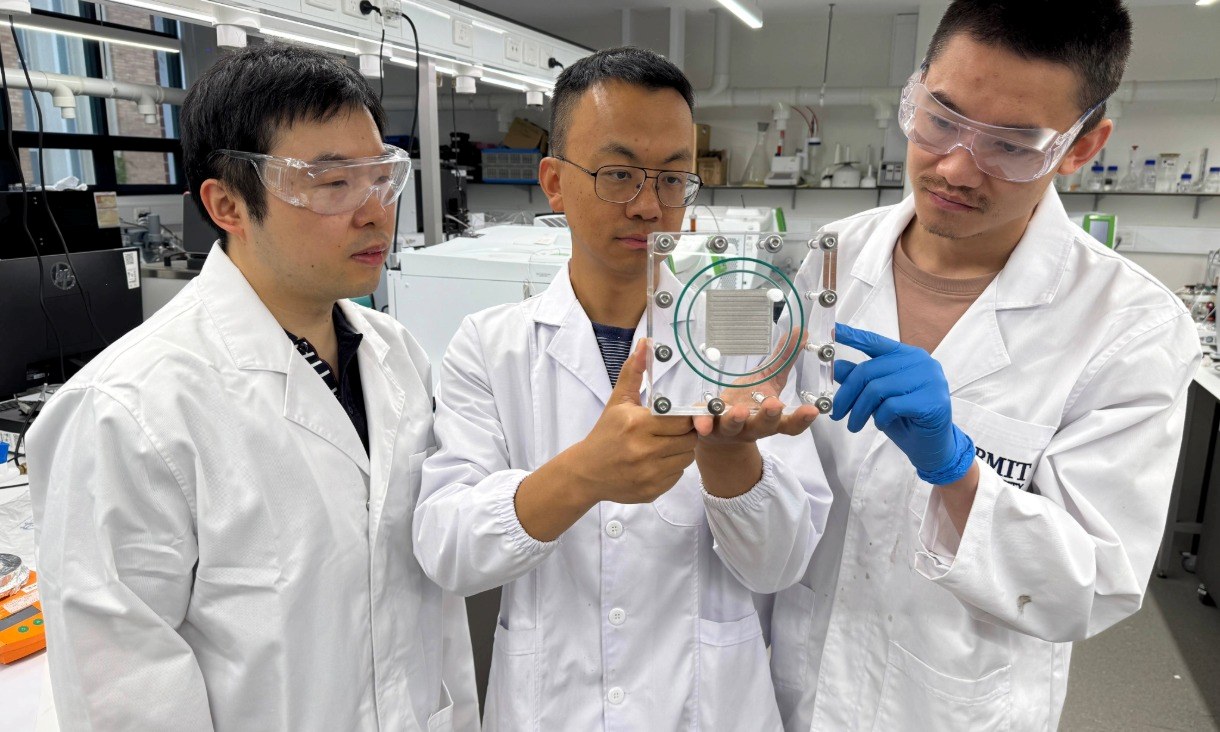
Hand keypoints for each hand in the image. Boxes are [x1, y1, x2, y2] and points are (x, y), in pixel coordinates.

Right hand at [570, 340, 698, 503]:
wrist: (586, 472)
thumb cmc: (606, 433)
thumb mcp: (618, 401)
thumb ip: (634, 372)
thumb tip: (645, 344)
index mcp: (637, 425)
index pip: (682, 420)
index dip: (686, 418)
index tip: (680, 416)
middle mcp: (644, 451)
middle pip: (689, 440)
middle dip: (684, 434)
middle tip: (671, 431)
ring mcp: (649, 474)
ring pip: (686, 458)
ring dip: (680, 451)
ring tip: (663, 445)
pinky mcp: (652, 491)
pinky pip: (677, 475)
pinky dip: (672, 468)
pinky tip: (656, 462)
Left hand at [693, 326, 819, 443]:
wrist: (719, 430)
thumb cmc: (748, 402)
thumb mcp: (766, 380)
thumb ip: (783, 360)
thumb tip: (800, 332)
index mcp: (770, 419)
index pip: (789, 424)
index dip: (801, 419)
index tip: (812, 410)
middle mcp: (751, 428)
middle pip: (764, 426)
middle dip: (769, 416)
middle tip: (775, 404)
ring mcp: (728, 429)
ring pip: (733, 426)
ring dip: (737, 419)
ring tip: (739, 410)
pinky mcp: (706, 425)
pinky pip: (702, 425)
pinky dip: (701, 423)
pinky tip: (700, 423)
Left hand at [832, 323, 973, 484]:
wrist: (932, 445)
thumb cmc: (904, 418)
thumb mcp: (877, 397)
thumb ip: (861, 379)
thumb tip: (836, 366)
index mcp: (906, 355)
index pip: (874, 342)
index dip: (852, 336)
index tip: (831, 330)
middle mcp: (920, 361)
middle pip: (868, 371)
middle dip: (846, 394)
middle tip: (835, 413)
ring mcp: (929, 379)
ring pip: (877, 389)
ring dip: (859, 411)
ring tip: (854, 425)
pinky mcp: (932, 400)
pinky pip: (891, 406)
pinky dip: (879, 418)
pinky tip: (881, 425)